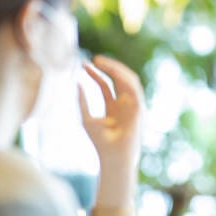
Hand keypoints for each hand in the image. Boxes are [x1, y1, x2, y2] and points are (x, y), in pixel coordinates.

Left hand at [78, 55, 143, 169]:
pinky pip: (134, 88)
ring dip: (116, 68)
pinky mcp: (138, 107)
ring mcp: (132, 104)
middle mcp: (124, 103)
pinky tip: (113, 72)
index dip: (95, 73)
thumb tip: (76, 82)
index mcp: (113, 106)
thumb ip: (82, 101)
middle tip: (93, 59)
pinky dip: (124, 77)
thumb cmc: (100, 142)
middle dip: (107, 66)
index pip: (105, 83)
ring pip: (128, 79)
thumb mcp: (86, 118)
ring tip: (100, 61)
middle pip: (118, 78)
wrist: (113, 156)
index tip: (83, 65)